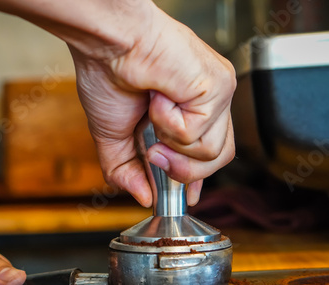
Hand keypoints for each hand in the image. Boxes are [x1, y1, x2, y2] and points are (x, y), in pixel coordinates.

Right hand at [69, 2, 235, 206]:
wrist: (109, 42)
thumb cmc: (109, 73)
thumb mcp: (112, 135)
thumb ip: (126, 170)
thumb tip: (142, 197)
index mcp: (188, 110)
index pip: (207, 152)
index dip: (196, 176)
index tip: (187, 196)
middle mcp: (207, 102)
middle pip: (219, 158)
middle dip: (184, 172)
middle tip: (155, 155)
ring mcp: (217, 94)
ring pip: (211, 152)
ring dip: (172, 142)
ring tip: (154, 111)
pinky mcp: (219, 86)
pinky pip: (199, 132)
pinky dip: (170, 121)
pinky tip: (160, 97)